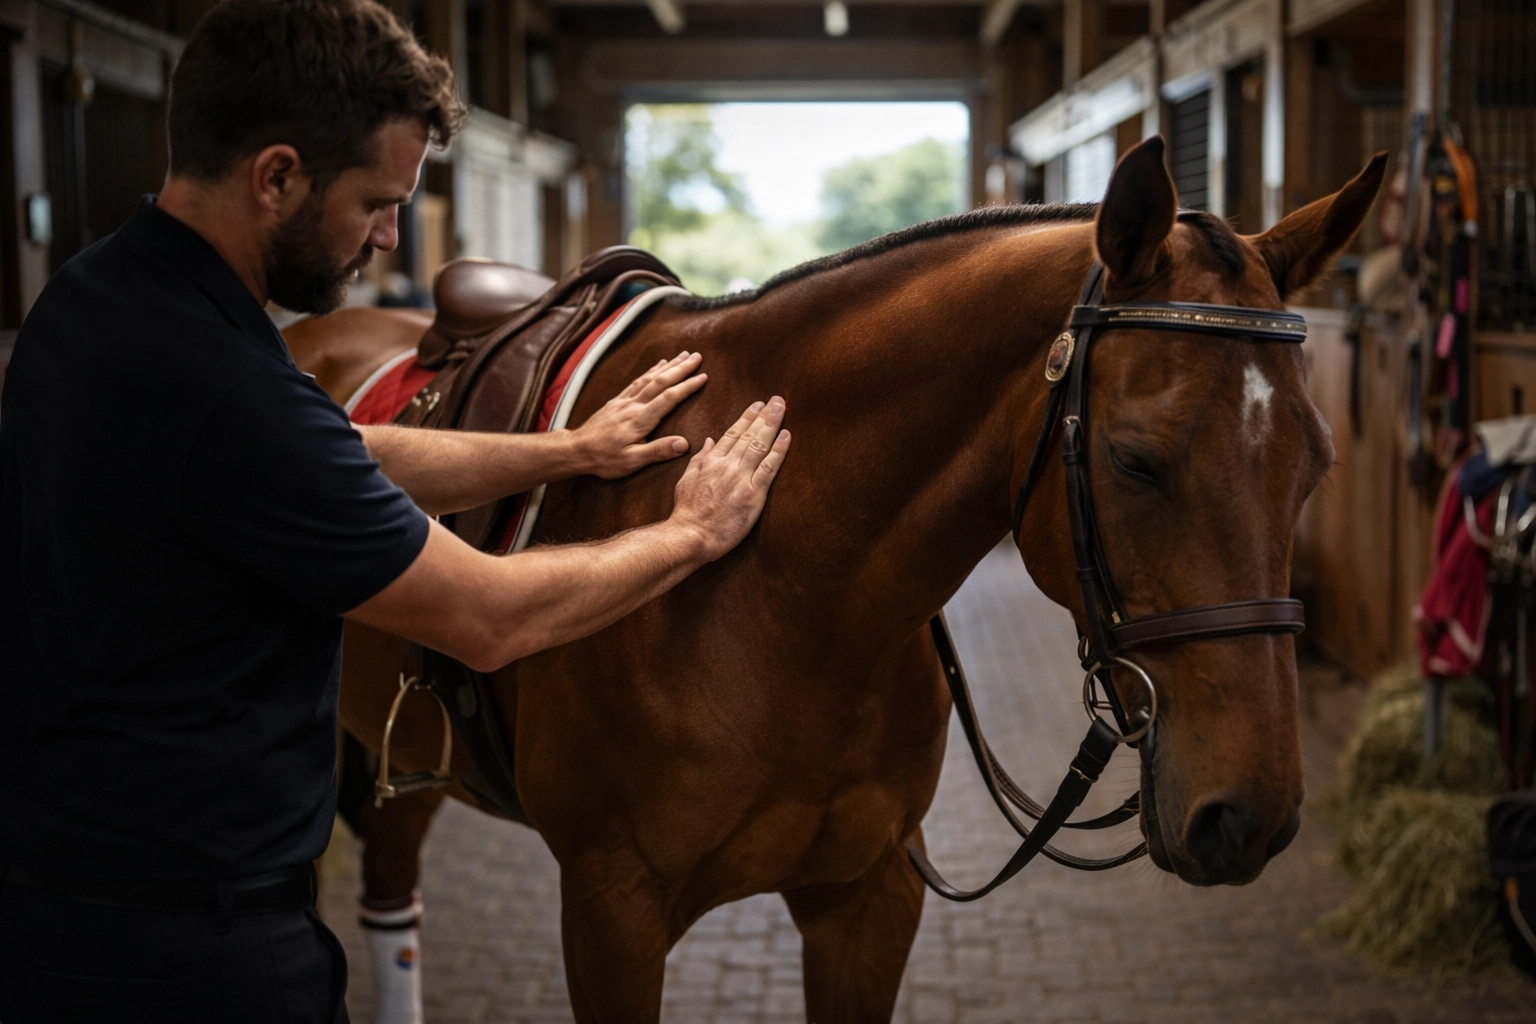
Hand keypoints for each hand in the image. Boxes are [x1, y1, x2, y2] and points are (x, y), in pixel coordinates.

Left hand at [571, 351, 706, 478]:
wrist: (576, 450)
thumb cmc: (604, 459)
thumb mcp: (632, 462)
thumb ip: (658, 451)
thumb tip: (684, 444)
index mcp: (640, 420)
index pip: (669, 398)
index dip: (687, 386)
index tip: (703, 376)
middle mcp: (633, 405)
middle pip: (661, 382)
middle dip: (681, 368)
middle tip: (698, 356)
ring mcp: (624, 401)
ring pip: (649, 378)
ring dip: (668, 365)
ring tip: (683, 355)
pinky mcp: (617, 401)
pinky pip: (637, 381)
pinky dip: (650, 370)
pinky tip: (658, 364)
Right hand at [670, 398, 791, 561]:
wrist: (691, 535)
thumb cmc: (686, 511)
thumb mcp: (686, 479)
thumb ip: (700, 458)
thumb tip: (710, 440)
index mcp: (711, 461)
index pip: (732, 433)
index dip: (747, 417)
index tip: (757, 405)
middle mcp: (727, 465)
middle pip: (749, 435)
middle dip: (764, 415)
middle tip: (777, 400)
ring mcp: (741, 479)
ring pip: (760, 445)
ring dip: (772, 425)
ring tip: (782, 408)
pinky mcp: (753, 494)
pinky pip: (769, 468)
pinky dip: (779, 450)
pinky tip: (786, 436)